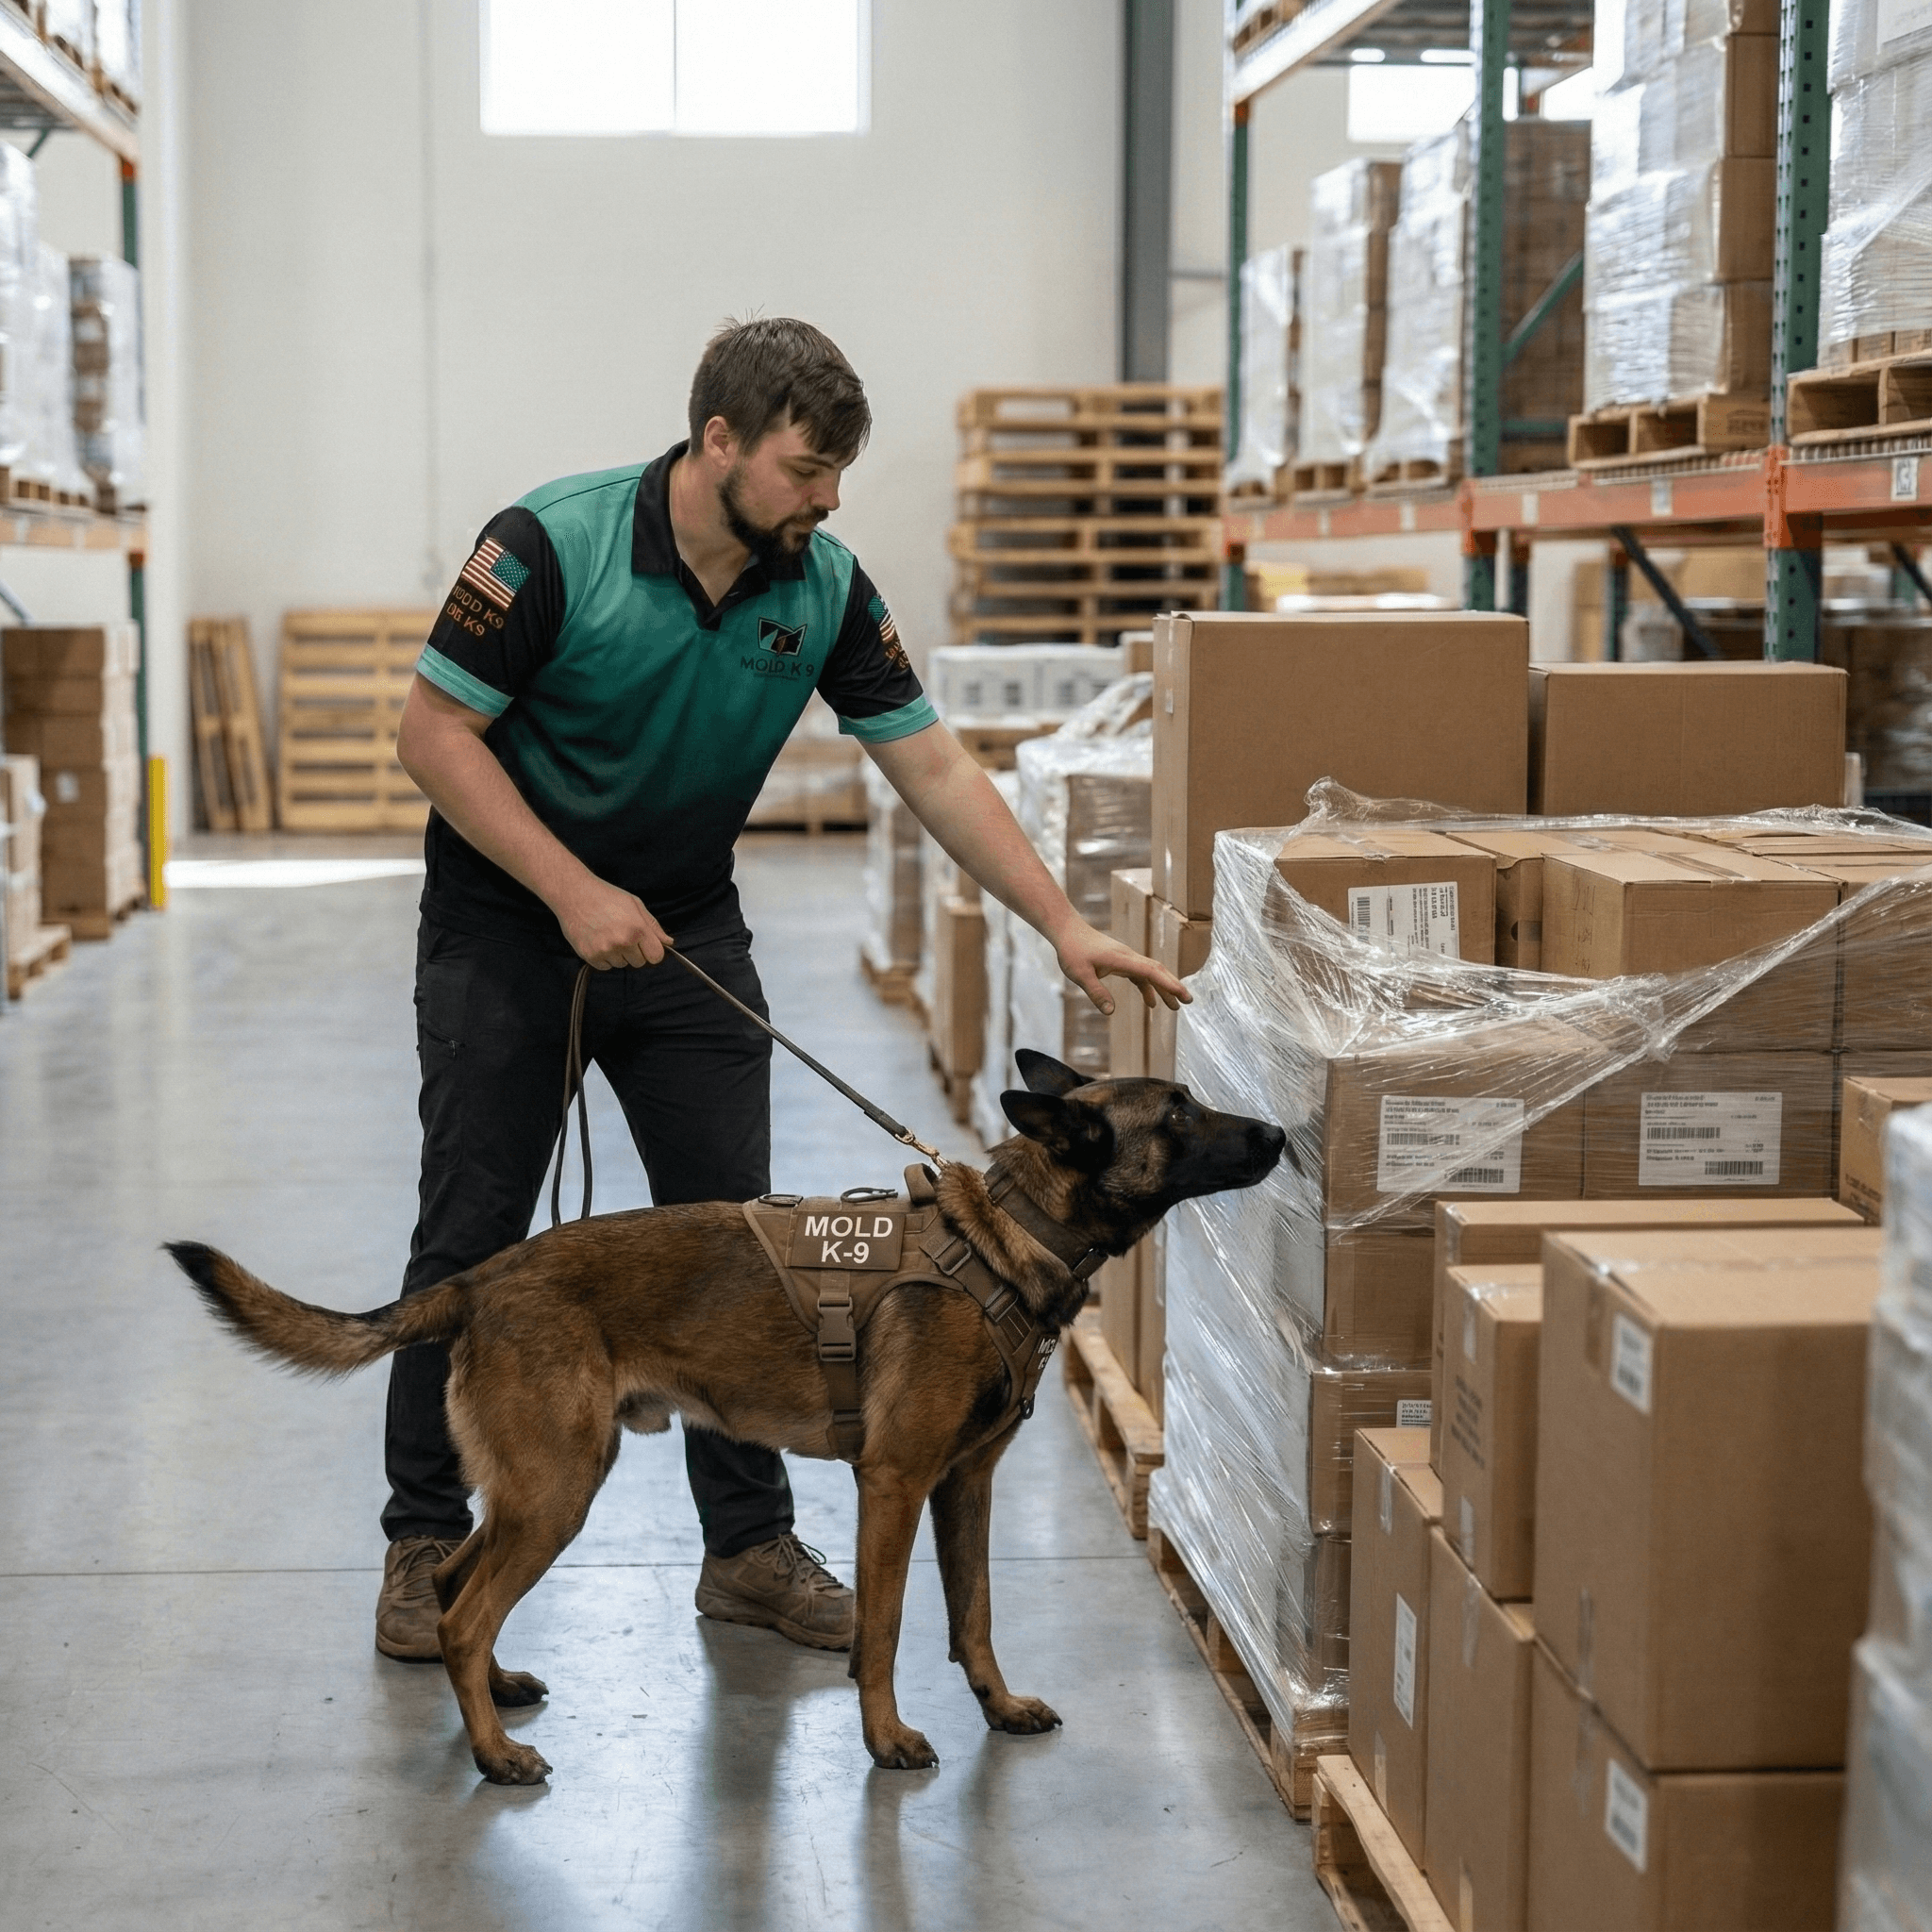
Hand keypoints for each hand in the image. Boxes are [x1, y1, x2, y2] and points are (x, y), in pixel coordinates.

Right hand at [556, 876, 671, 968]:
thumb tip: (668, 943)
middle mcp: (623, 942)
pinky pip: (605, 967)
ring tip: (607, 934)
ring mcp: (605, 950)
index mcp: (637, 929)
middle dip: (634, 952)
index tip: (645, 944)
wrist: (574, 894)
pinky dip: (603, 957)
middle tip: (622, 934)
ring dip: (618, 954)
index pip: (656, 956)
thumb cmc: (606, 896)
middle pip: (639, 963)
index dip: (652, 951)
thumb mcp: (635, 904)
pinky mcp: (590, 956)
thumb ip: (653, 926)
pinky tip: (598, 940)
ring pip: (621, 964)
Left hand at [1051, 918, 1190, 1017]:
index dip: (1169, 984)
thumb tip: (1111, 1012)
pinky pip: (1140, 974)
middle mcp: (1129, 957)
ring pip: (1151, 973)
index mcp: (1122, 959)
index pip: (1151, 972)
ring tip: (1175, 1007)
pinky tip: (1151, 1001)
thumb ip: (1096, 993)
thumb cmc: (1072, 951)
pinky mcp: (1120, 960)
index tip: (1183, 996)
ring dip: (1163, 988)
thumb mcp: (1080, 975)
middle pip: (1157, 971)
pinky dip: (1148, 987)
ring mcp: (1126, 958)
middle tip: (1188, 1001)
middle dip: (1173, 986)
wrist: (1067, 931)